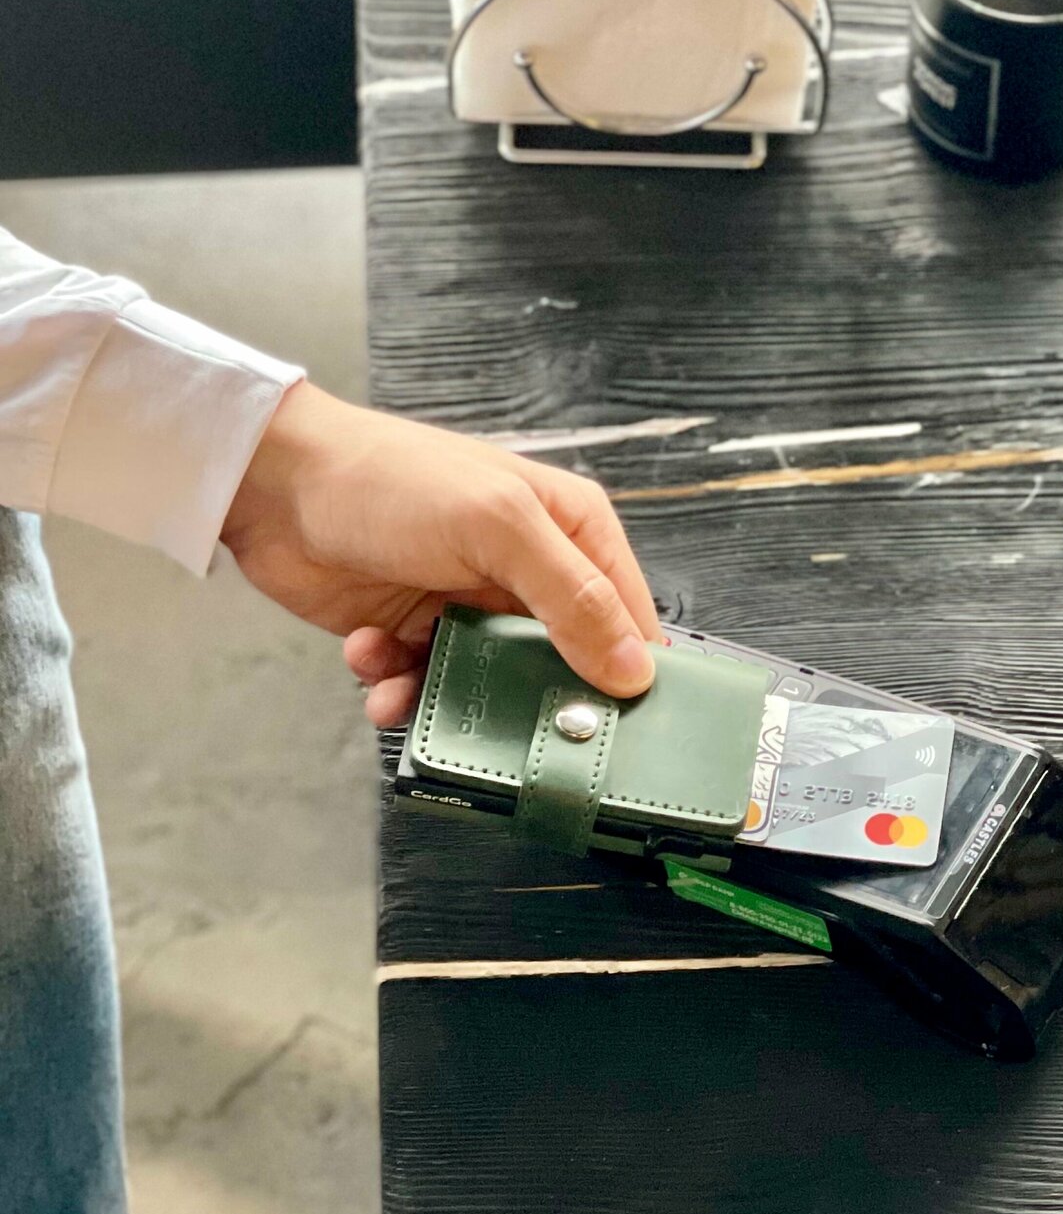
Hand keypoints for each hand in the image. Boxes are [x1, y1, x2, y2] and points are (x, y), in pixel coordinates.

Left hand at [222, 383, 661, 726]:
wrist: (275, 484)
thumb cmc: (392, 481)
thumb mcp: (498, 528)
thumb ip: (573, 599)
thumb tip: (636, 670)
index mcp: (571, 530)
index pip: (630, 617)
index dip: (628, 674)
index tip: (614, 727)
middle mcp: (530, 571)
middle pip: (564, 666)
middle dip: (531, 702)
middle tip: (507, 732)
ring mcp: (472, 605)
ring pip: (492, 687)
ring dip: (450, 697)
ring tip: (407, 682)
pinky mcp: (418, 632)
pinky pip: (430, 686)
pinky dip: (399, 688)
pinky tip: (370, 657)